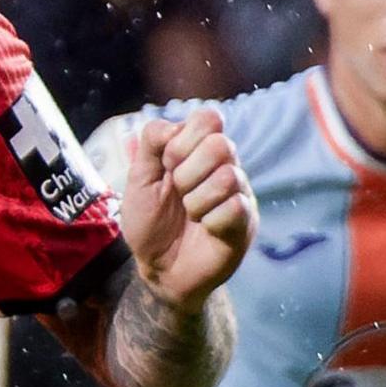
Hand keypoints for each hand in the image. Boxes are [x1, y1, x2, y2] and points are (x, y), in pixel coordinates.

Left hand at [118, 108, 253, 309]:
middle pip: (221, 144)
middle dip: (187, 173)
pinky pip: (235, 208)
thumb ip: (151, 145)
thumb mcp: (139, 181)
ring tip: (191, 215)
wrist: (158, 268)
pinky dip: (209, 221)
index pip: (209, 118)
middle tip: (179, 193)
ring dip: (196, 201)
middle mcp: (225, 166)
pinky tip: (205, 229)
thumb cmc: (150, 223)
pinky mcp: (246, 221)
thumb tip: (171, 124)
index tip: (167, 166)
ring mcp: (239, 193)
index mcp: (199, 151)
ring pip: (228, 177)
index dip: (183, 140)